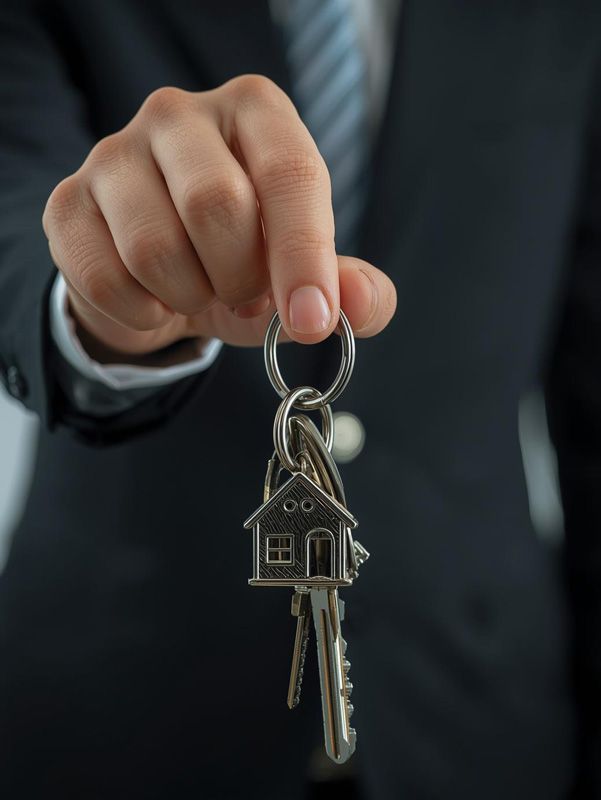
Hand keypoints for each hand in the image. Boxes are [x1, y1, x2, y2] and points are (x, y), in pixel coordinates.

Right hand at [42, 77, 395, 358]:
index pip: (288, 173)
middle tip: (244, 296)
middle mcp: (180, 115)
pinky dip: (142, 311)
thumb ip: (346, 288)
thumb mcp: (301, 276)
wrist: (160, 276)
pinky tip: (154, 298)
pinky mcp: (68, 202)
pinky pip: (106, 277)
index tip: (311, 320)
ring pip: (155, 247)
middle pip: (216, 206)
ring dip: (190, 297)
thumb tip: (359, 303)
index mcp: (255, 113)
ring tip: (199, 291)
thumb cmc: (241, 261)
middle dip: (240, 279)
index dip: (303, 255)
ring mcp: (114, 153)